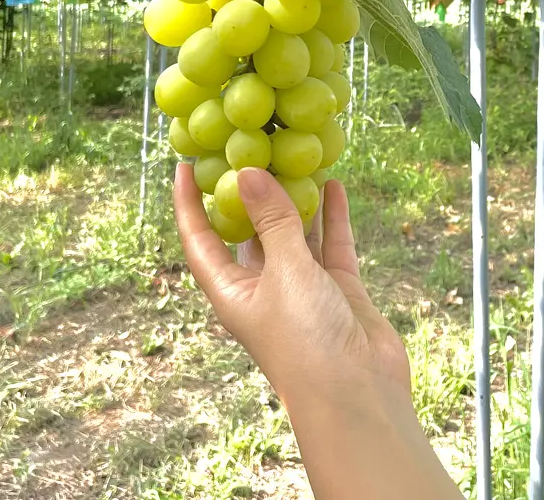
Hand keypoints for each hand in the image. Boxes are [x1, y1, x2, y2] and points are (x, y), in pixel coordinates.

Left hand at [175, 166, 464, 499]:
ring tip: (295, 158)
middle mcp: (262, 287)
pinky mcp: (337, 290)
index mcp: (231, 290)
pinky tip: (334, 185)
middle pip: (249, 231)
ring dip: (295, 201)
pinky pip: (331, 245)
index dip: (189, 203)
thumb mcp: (284, 271)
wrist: (358, 394)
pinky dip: (332, 217)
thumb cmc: (305, 339)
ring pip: (294, 234)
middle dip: (250, 194)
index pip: (200, 239)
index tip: (185, 164)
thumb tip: (249, 173)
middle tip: (251, 149)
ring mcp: (302, 289)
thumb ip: (272, 220)